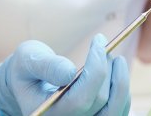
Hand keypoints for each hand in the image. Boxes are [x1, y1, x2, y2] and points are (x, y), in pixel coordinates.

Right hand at [0, 34, 130, 115]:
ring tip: (115, 59)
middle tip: (103, 45)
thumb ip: (47, 65)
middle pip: (99, 102)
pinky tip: (116, 73)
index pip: (79, 99)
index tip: (99, 41)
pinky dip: (122, 91)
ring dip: (120, 81)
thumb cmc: (28, 69)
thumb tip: (69, 72)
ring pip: (114, 110)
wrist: (28, 83)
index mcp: (47, 113)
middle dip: (106, 69)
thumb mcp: (29, 60)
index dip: (95, 69)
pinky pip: (118, 112)